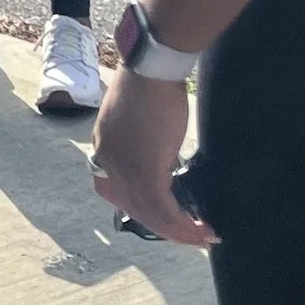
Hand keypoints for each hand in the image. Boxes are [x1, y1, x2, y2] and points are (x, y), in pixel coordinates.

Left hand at [89, 62, 215, 247]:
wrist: (151, 68)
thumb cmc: (150, 84)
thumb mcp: (137, 120)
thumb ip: (142, 143)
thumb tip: (162, 158)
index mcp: (103, 149)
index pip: (116, 193)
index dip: (142, 210)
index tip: (165, 215)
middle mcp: (108, 163)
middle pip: (134, 209)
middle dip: (165, 226)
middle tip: (190, 234)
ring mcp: (124, 169)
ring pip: (150, 214)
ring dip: (178, 231)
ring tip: (201, 236)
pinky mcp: (146, 171)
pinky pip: (163, 209)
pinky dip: (182, 224)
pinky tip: (199, 227)